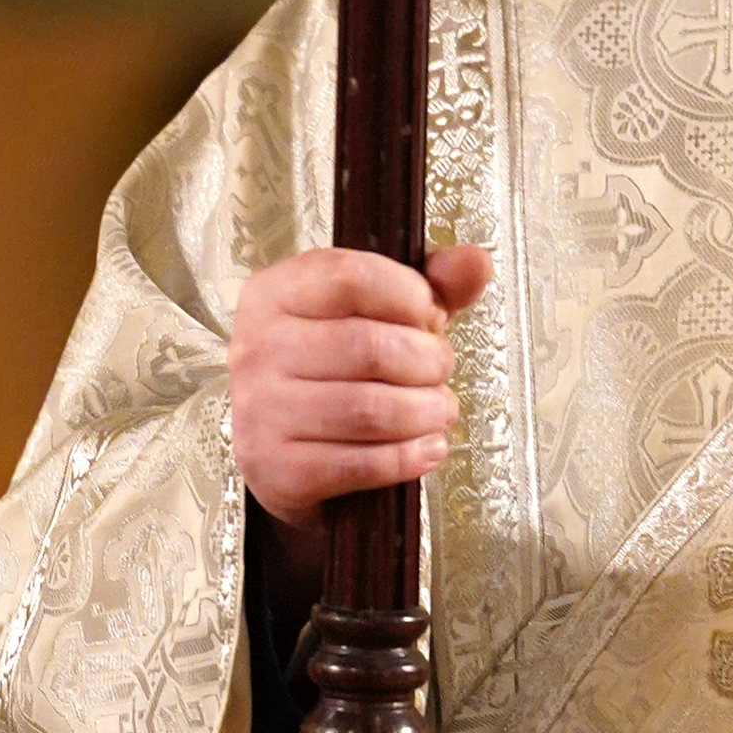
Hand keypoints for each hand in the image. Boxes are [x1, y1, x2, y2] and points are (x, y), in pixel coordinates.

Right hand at [228, 244, 493, 562]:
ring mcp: (260, 412)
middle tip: (442, 371)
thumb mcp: (374, 315)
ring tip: (440, 410)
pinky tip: (428, 447)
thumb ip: (427, 284)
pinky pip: (363, 463)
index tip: (431, 315)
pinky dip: (410, 457)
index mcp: (274, 294)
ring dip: (427, 412)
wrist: (284, 455)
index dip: (409, 296)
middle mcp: (256, 349)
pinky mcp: (277, 470)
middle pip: (370, 347)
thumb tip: (475, 262)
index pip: (351, 277)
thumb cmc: (334, 371)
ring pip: (371, 409)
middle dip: (429, 362)